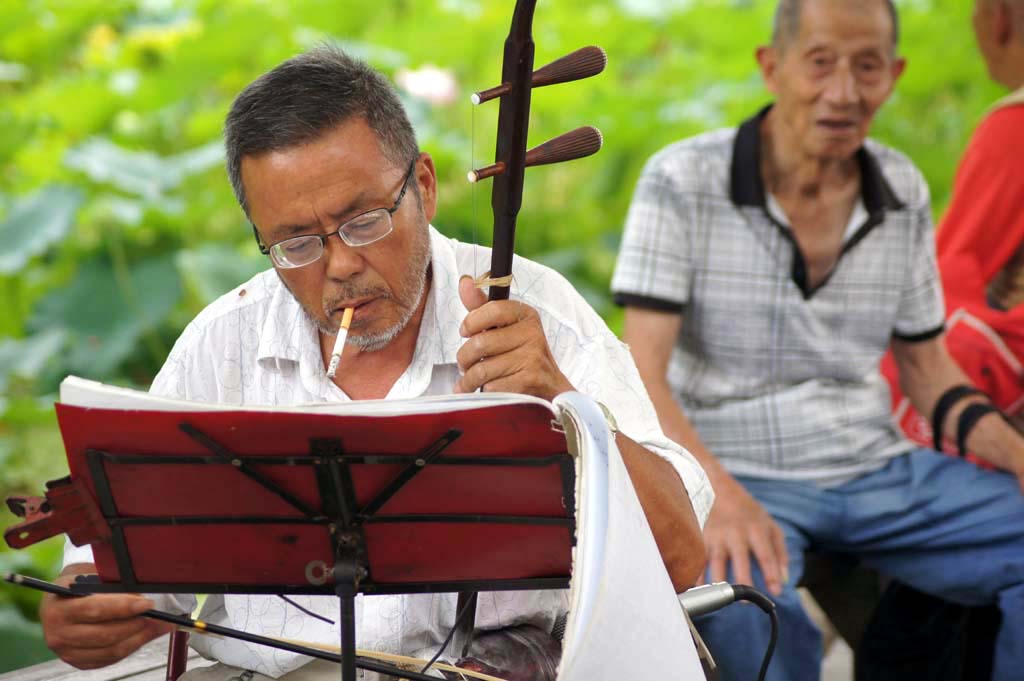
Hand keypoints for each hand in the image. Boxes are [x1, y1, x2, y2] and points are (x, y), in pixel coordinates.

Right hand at [39, 567, 173, 668]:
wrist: (55, 605)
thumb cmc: (75, 588)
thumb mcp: (87, 578)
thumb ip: (110, 586)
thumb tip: (141, 594)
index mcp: (60, 609)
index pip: (96, 609)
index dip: (124, 607)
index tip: (147, 604)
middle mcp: (60, 634)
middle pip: (106, 635)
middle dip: (138, 625)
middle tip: (159, 616)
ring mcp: (67, 652)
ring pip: (112, 650)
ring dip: (140, 638)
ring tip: (160, 626)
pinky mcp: (78, 662)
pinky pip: (110, 658)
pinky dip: (131, 647)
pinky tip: (144, 635)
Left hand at [454, 275, 573, 400]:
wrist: (549, 387)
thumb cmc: (519, 354)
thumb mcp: (504, 327)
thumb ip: (481, 306)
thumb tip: (465, 281)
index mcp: (526, 315)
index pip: (493, 309)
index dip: (471, 322)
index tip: (465, 332)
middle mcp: (533, 335)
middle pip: (480, 343)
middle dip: (464, 357)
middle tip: (465, 363)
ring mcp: (532, 359)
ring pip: (482, 369)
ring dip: (470, 379)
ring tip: (470, 380)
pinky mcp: (529, 383)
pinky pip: (491, 388)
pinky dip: (483, 392)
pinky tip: (486, 391)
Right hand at [703, 476, 788, 595]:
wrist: (717, 488)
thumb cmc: (748, 512)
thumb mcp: (770, 525)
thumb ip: (780, 552)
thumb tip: (783, 580)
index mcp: (756, 529)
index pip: (766, 554)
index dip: (771, 573)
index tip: (776, 592)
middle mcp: (735, 532)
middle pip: (739, 559)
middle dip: (743, 580)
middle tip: (745, 602)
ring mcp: (716, 535)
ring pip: (715, 561)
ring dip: (718, 580)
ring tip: (722, 598)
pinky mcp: (701, 537)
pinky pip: (698, 558)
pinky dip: (696, 574)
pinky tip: (698, 588)